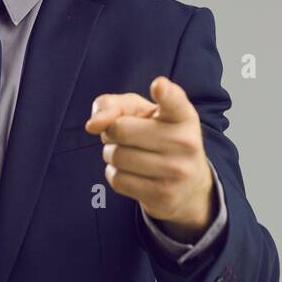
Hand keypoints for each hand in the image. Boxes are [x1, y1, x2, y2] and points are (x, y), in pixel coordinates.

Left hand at [86, 76, 214, 241]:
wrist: (188, 186)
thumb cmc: (156, 137)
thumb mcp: (141, 113)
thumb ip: (112, 105)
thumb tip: (92, 125)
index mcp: (183, 116)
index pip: (174, 101)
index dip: (165, 92)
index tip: (159, 86)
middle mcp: (185, 142)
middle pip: (120, 129)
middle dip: (112, 131)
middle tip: (124, 135)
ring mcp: (176, 171)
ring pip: (116, 156)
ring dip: (112, 154)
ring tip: (129, 154)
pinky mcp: (164, 196)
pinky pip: (117, 180)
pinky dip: (115, 174)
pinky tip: (132, 172)